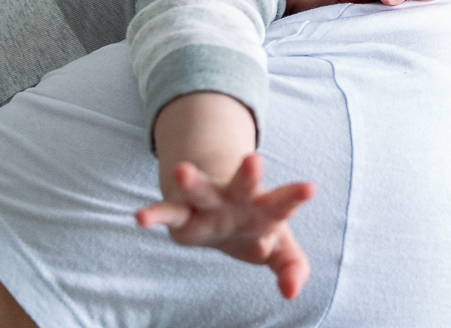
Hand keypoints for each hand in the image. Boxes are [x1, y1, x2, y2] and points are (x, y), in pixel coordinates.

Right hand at [135, 153, 315, 298]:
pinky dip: (155, 214)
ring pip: (201, 190)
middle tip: (255, 158)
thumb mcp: (280, 249)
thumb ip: (292, 266)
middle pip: (244, 185)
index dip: (295, 196)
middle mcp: (238, 200)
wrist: (223, 213)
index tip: (310, 187)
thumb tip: (291, 292)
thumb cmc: (257, 228)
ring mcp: (209, 204)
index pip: (283, 202)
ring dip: (192, 181)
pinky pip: (169, 213)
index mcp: (266, 208)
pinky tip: (140, 217)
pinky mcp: (184, 216)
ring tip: (181, 170)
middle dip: (249, 174)